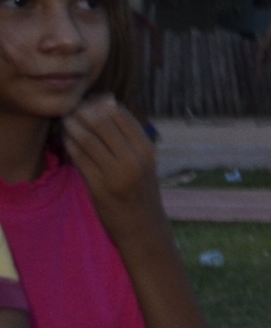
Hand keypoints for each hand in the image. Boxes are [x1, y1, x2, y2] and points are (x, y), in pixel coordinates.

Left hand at [61, 97, 165, 240]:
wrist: (143, 226)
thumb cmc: (140, 190)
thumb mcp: (144, 161)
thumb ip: (129, 136)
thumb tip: (108, 101)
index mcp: (147, 149)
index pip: (121, 115)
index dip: (100, 103)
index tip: (89, 101)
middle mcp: (134, 160)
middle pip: (102, 123)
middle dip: (83, 111)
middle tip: (72, 109)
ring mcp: (116, 174)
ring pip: (88, 139)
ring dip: (72, 125)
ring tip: (66, 120)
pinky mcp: (99, 186)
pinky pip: (79, 158)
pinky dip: (69, 144)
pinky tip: (66, 139)